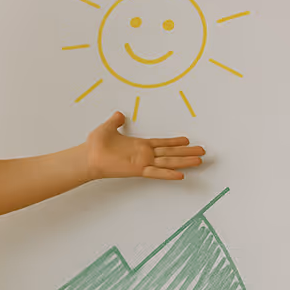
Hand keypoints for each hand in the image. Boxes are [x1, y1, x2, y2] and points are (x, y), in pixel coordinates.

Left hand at [86, 111, 204, 180]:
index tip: (187, 140)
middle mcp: (144, 154)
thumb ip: (115, 121)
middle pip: (170, 152)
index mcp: (139, 145)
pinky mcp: (138, 170)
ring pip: (168, 162)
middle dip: (186, 152)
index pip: (161, 143)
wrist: (87, 156)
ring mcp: (142, 162)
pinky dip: (168, 174)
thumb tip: (119, 114)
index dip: (174, 142)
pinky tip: (181, 175)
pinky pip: (156, 172)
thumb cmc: (96, 145)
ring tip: (198, 161)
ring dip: (183, 161)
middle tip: (202, 152)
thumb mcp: (107, 127)